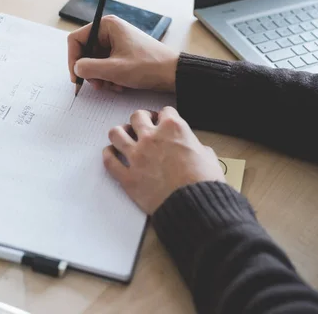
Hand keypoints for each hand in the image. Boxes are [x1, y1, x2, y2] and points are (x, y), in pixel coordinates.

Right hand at [67, 15, 178, 92]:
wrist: (172, 73)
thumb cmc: (148, 66)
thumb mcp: (114, 70)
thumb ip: (89, 68)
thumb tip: (76, 69)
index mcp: (107, 26)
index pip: (76, 40)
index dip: (73, 59)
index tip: (77, 77)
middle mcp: (110, 31)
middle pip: (85, 52)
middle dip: (90, 71)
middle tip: (98, 85)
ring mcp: (116, 42)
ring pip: (95, 61)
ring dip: (101, 77)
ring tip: (113, 85)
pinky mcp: (122, 53)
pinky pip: (106, 65)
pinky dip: (109, 77)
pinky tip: (120, 85)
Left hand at [103, 107, 225, 213]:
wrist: (194, 206)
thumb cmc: (204, 183)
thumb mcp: (209, 157)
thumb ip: (197, 147)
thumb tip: (196, 150)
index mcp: (173, 129)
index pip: (165, 111)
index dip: (166, 116)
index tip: (164, 120)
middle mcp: (151, 138)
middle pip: (137, 117)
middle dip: (141, 119)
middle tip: (143, 125)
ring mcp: (136, 157)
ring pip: (116, 134)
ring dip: (120, 133)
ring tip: (124, 135)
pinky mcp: (127, 177)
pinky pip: (109, 161)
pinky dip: (108, 155)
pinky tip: (111, 153)